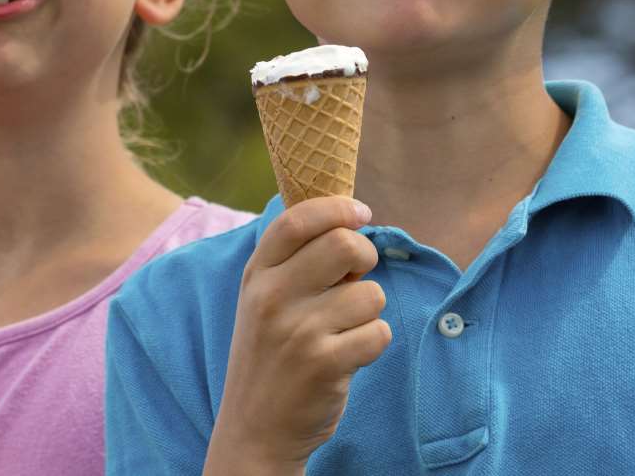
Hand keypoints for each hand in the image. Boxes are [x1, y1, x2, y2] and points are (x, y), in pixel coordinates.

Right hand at [204, 197, 389, 475]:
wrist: (255, 425)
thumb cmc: (269, 354)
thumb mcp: (262, 300)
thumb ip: (293, 263)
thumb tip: (348, 225)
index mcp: (256, 275)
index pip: (295, 219)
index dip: (336, 208)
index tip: (360, 213)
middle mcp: (271, 296)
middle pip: (344, 245)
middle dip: (365, 256)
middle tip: (357, 275)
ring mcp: (298, 330)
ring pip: (370, 293)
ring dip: (369, 310)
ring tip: (343, 329)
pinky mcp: (325, 364)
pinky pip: (379, 333)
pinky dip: (373, 342)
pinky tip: (348, 356)